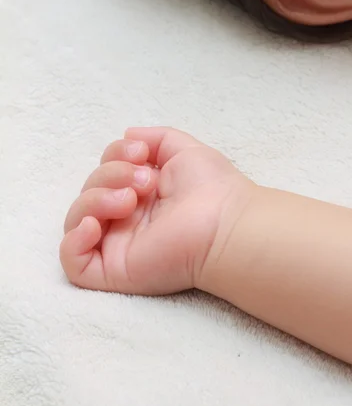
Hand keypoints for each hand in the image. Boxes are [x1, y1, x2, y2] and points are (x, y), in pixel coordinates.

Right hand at [61, 127, 251, 295]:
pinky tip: (94, 225)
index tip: (141, 155)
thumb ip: (155, 138)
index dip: (114, 155)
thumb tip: (128, 136)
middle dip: (109, 176)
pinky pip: (72, 262)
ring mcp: (118, 245)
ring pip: (76, 219)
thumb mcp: (182, 149)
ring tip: (129, 201)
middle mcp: (126, 218)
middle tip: (146, 183)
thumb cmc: (213, 188)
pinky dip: (73, 241)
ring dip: (95, 200)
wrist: (226, 224)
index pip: (104, 170)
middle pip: (88, 190)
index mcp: (139, 193)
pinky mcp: (114, 270)